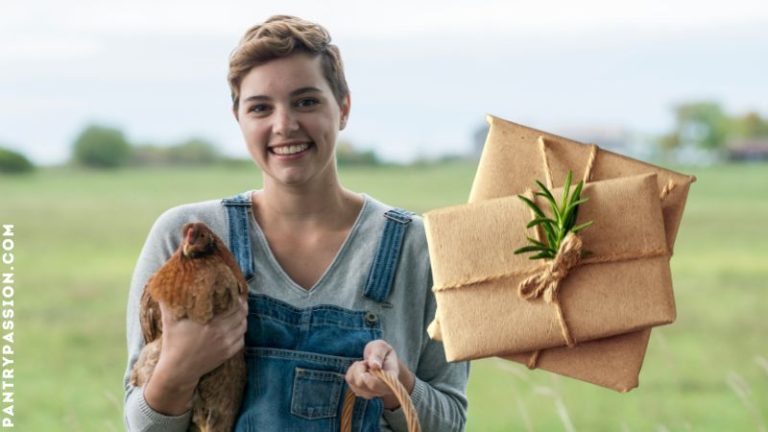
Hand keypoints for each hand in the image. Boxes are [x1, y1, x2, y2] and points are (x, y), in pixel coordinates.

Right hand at [144, 298, 247, 414]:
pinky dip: (241, 333)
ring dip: (243, 319)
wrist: (178, 370)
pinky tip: (236, 329)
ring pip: (243, 328)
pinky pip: (242, 341)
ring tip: (239, 313)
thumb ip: (168, 302)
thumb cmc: (173, 343)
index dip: (238, 298)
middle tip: (240, 301)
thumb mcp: (170, 321)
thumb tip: (163, 285)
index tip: (236, 293)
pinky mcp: (226, 354)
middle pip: (242, 315)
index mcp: (211, 324)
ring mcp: (225, 345)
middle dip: (243, 306)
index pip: (234, 306)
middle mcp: (221, 334)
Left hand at [345, 340, 414, 409]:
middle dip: (360, 369)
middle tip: (367, 361)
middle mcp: (382, 389)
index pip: (382, 386)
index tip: (366, 372)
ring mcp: (371, 393)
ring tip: (365, 364)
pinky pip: (349, 380)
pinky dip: (352, 371)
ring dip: (356, 369)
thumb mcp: (381, 346)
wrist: (379, 359)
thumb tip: (374, 366)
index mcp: (391, 379)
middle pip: (362, 384)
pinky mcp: (359, 391)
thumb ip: (378, 354)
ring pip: (355, 382)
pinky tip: (360, 368)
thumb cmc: (381, 351)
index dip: (372, 382)